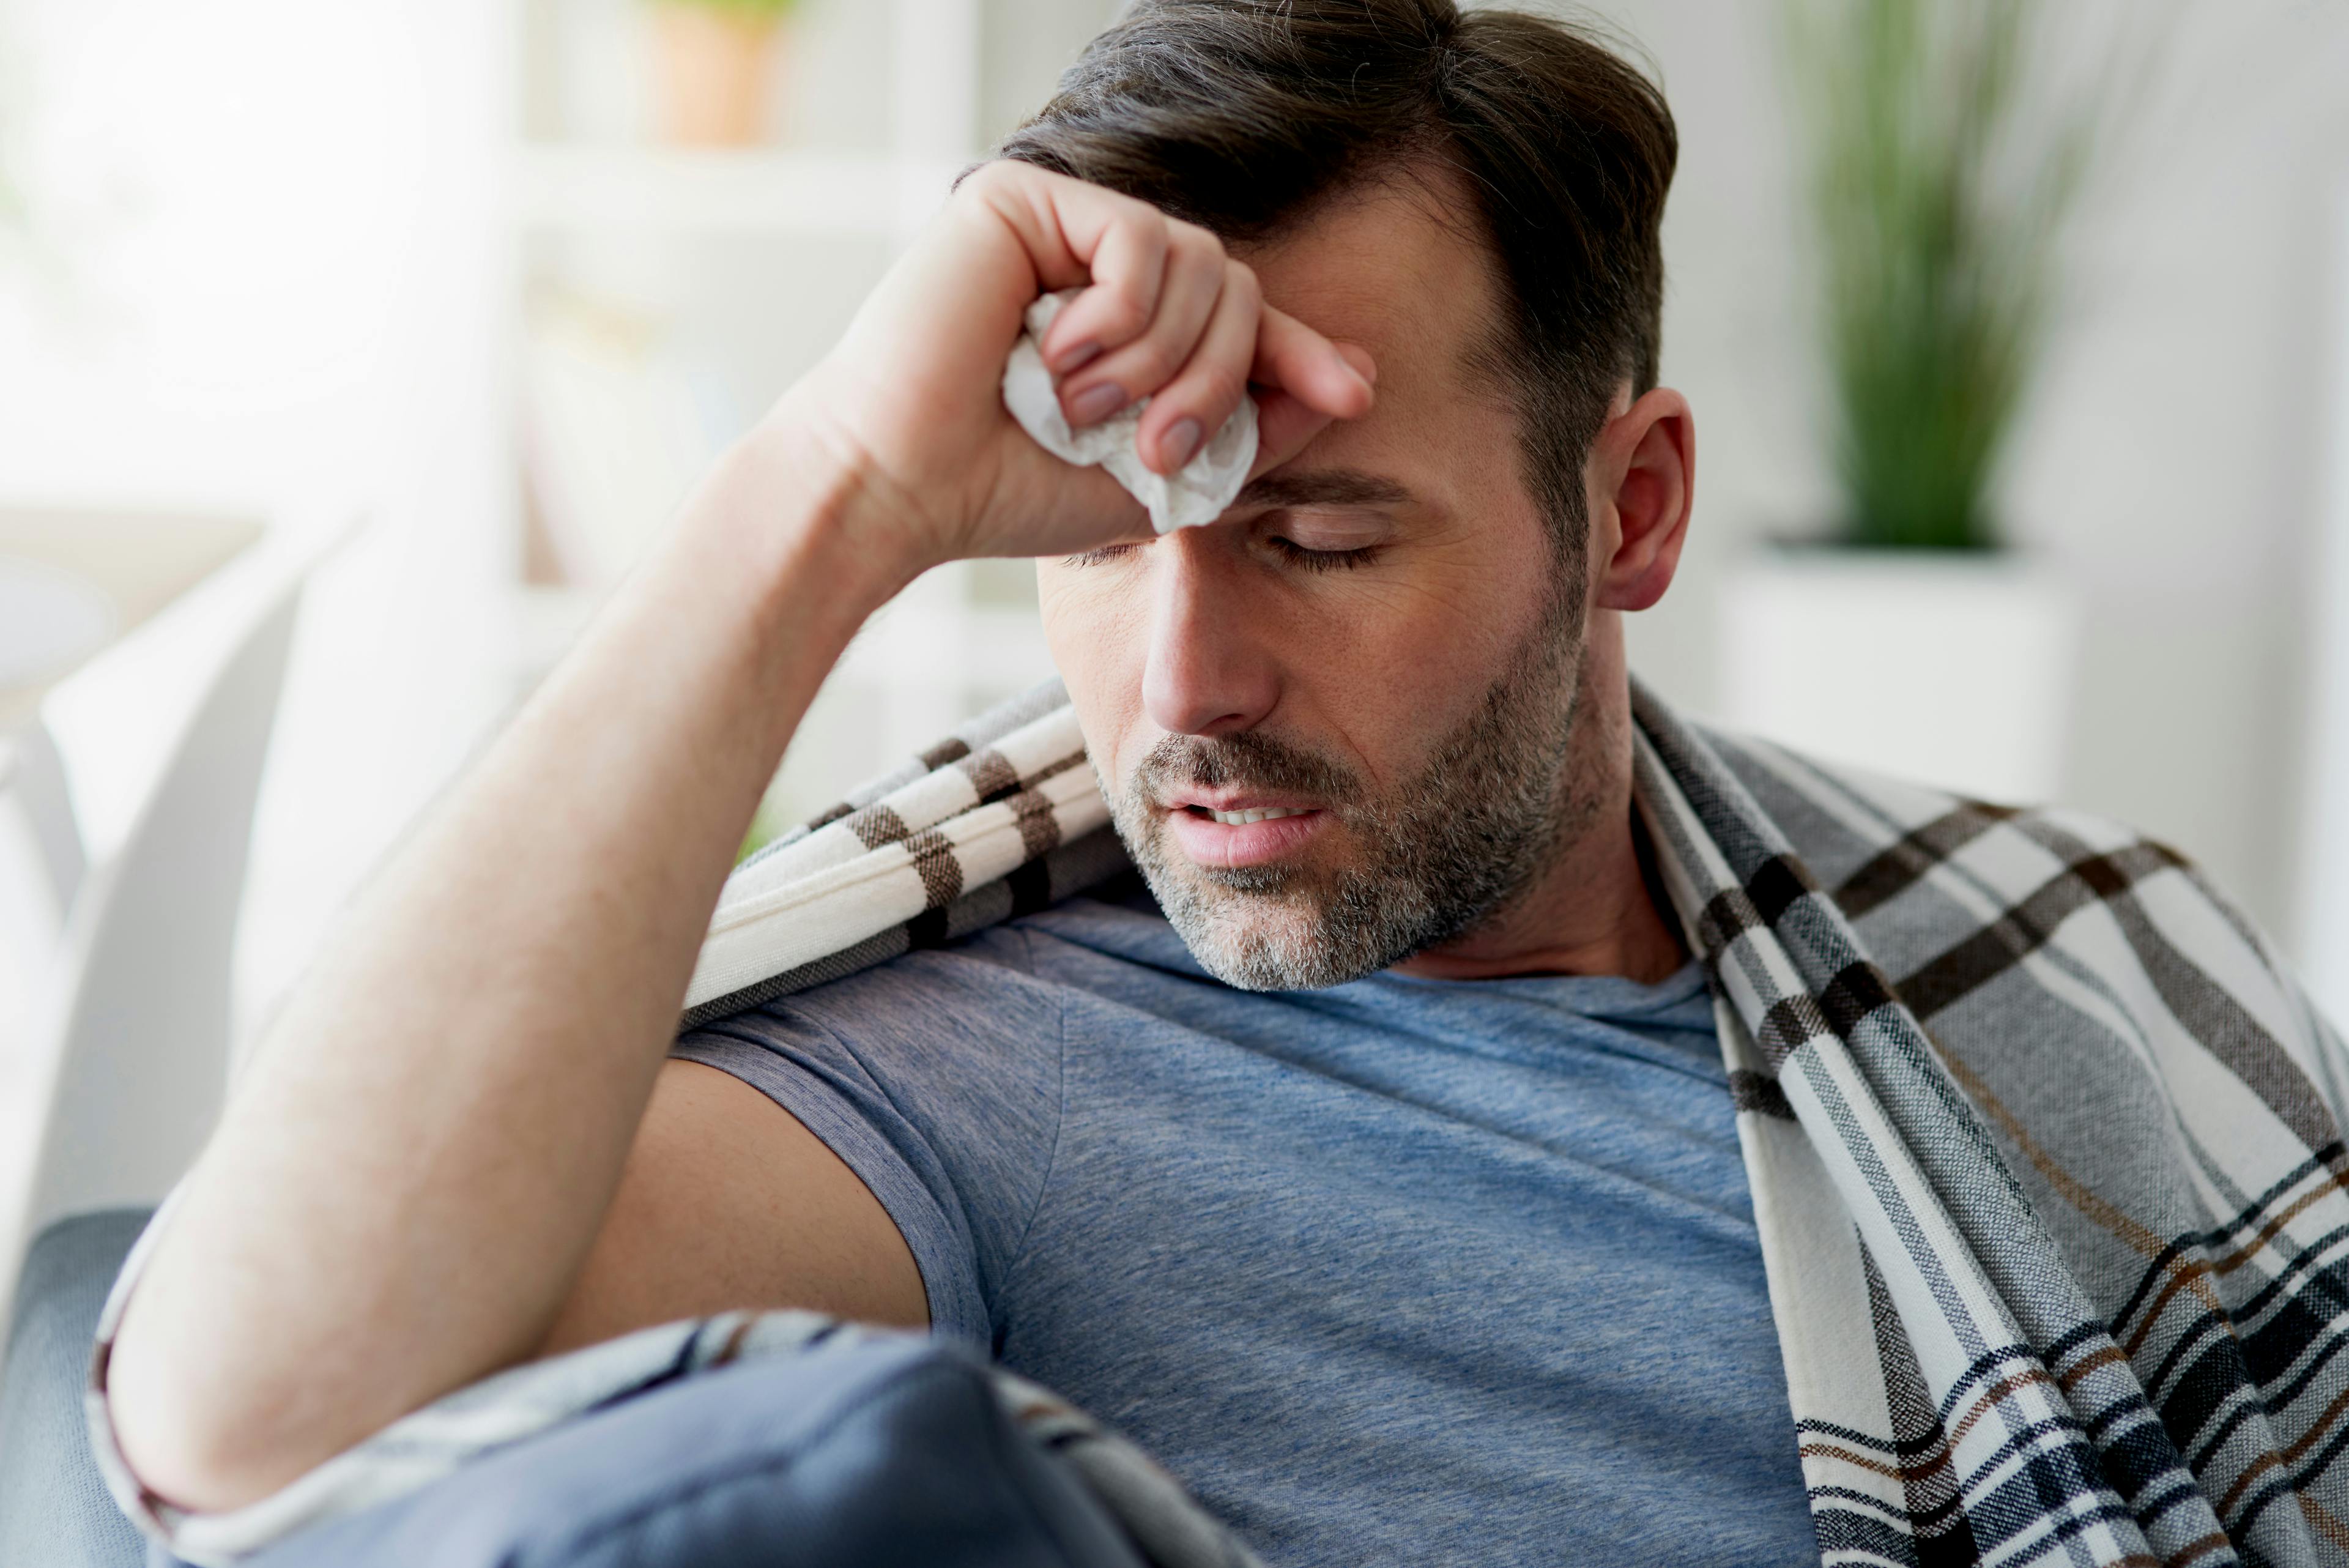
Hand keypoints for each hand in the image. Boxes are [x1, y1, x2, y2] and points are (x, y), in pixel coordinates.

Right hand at [770, 160, 1377, 574]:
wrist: (907, 488)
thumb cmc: (1009, 492)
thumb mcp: (1162, 476)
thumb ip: (1253, 429)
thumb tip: (1355, 380)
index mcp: (1125, 323)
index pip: (1240, 315)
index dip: (1301, 351)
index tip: (1354, 394)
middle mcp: (1095, 266)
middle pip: (1233, 286)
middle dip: (1218, 380)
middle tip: (1160, 449)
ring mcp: (1061, 227)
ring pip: (1200, 264)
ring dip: (1161, 361)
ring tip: (1087, 412)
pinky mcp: (1023, 200)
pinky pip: (1140, 239)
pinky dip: (1120, 318)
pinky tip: (1058, 361)